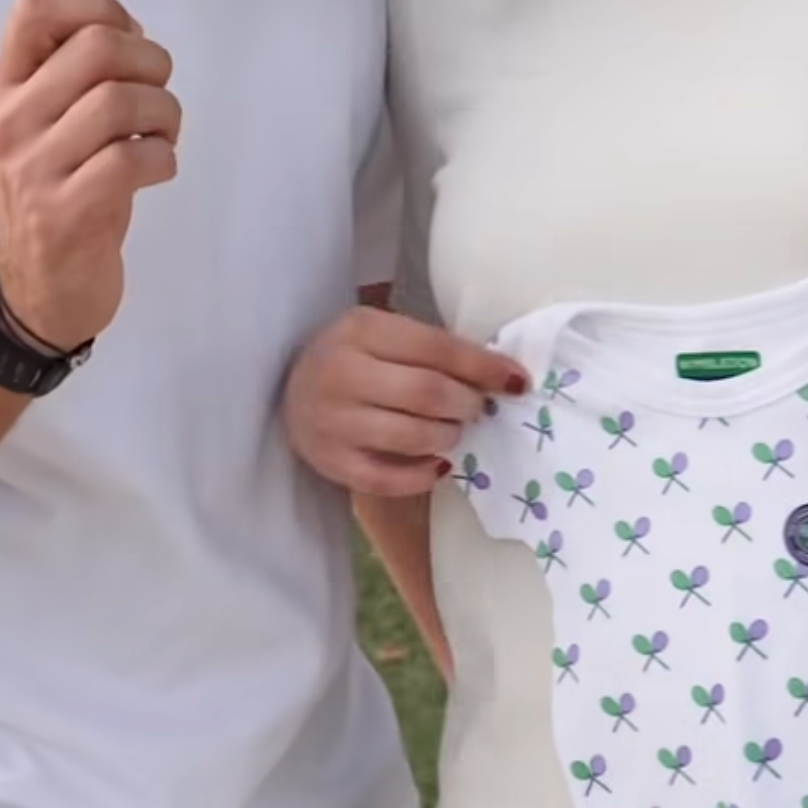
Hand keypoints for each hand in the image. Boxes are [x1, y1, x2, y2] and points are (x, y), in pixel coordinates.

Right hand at [0, 0, 181, 350]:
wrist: (38, 287)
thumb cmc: (57, 186)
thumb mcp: (42, 115)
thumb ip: (51, 52)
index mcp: (5, 87)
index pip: (38, 11)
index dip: (100, 5)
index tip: (127, 33)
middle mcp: (12, 121)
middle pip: (98, 46)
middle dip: (151, 60)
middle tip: (157, 90)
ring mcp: (36, 169)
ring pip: (122, 101)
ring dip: (166, 113)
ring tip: (162, 134)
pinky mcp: (68, 213)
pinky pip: (133, 159)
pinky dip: (164, 158)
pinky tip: (156, 168)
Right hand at [283, 305, 528, 496]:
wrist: (289, 388)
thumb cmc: (353, 356)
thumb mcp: (383, 333)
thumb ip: (430, 348)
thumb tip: (498, 373)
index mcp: (360, 329)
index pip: (435, 347)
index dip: (483, 366)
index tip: (517, 380)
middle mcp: (342, 372)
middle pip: (427, 392)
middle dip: (468, 403)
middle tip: (479, 408)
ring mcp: (333, 421)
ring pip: (412, 436)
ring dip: (449, 436)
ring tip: (454, 431)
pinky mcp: (331, 462)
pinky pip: (388, 478)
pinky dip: (424, 474)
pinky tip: (438, 464)